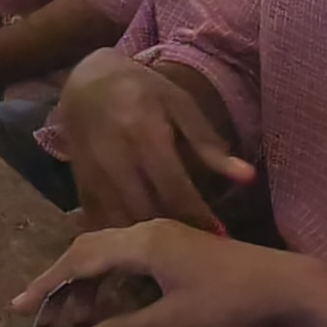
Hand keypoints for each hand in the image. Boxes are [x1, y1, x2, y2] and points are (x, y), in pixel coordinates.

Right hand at [11, 221, 318, 326]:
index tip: (20, 307)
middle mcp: (146, 230)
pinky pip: (126, 258)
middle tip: (40, 316)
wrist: (284, 286)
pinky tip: (106, 305)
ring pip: (107, 254)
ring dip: (85, 284)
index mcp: (141, 243)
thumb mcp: (173, 322)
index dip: (46, 284)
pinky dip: (108, 280)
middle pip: (87, 250)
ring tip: (69, 318)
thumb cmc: (228, 304)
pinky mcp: (174, 246)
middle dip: (60, 283)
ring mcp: (162, 236)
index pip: (79, 259)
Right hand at [54, 55, 255, 232]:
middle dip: (175, 231)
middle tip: (200, 245)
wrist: (86, 79)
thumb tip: (247, 177)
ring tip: (174, 247)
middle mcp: (114, 155)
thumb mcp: (179, 104)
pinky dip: (121, 234)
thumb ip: (209, 144)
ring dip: (148, 238)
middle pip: (147, 209)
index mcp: (144, 132)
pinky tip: (140, 243)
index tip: (219, 236)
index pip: (175, 188)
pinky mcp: (78, 182)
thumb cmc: (141, 89)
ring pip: (121, 220)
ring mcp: (92, 171)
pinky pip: (99, 220)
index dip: (198, 216)